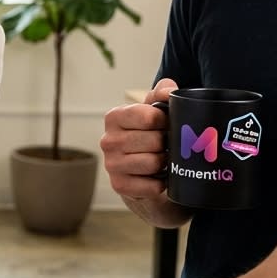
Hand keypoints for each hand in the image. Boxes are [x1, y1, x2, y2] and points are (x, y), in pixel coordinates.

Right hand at [98, 78, 176, 199]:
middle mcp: (108, 140)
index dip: (166, 121)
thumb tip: (168, 91)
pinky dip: (161, 183)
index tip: (167, 124)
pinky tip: (158, 177)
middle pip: (154, 141)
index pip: (149, 117)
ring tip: (163, 160)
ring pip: (154, 163)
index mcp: (115, 117)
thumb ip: (162, 93)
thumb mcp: (155, 111)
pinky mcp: (119, 185)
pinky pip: (152, 185)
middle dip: (168, 144)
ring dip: (165, 164)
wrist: (143, 172)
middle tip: (167, 145)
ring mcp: (111, 164)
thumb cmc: (150, 137)